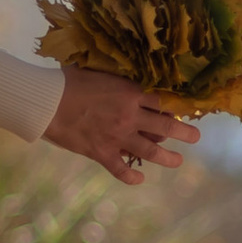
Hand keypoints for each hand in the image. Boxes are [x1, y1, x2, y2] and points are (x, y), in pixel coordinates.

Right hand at [44, 67, 199, 183]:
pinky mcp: (102, 153)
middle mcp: (130, 116)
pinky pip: (121, 170)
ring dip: (168, 158)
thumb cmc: (67, 79)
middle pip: (166, 126)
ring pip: (151, 152)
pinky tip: (140, 178)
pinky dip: (132, 177)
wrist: (46, 101)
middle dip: (185, 133)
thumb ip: (114, 72)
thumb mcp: (97, 68)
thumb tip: (123, 64)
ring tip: (178, 161)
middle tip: (195, 137)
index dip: (174, 106)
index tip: (180, 110)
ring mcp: (118, 137)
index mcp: (130, 93)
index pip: (162, 101)